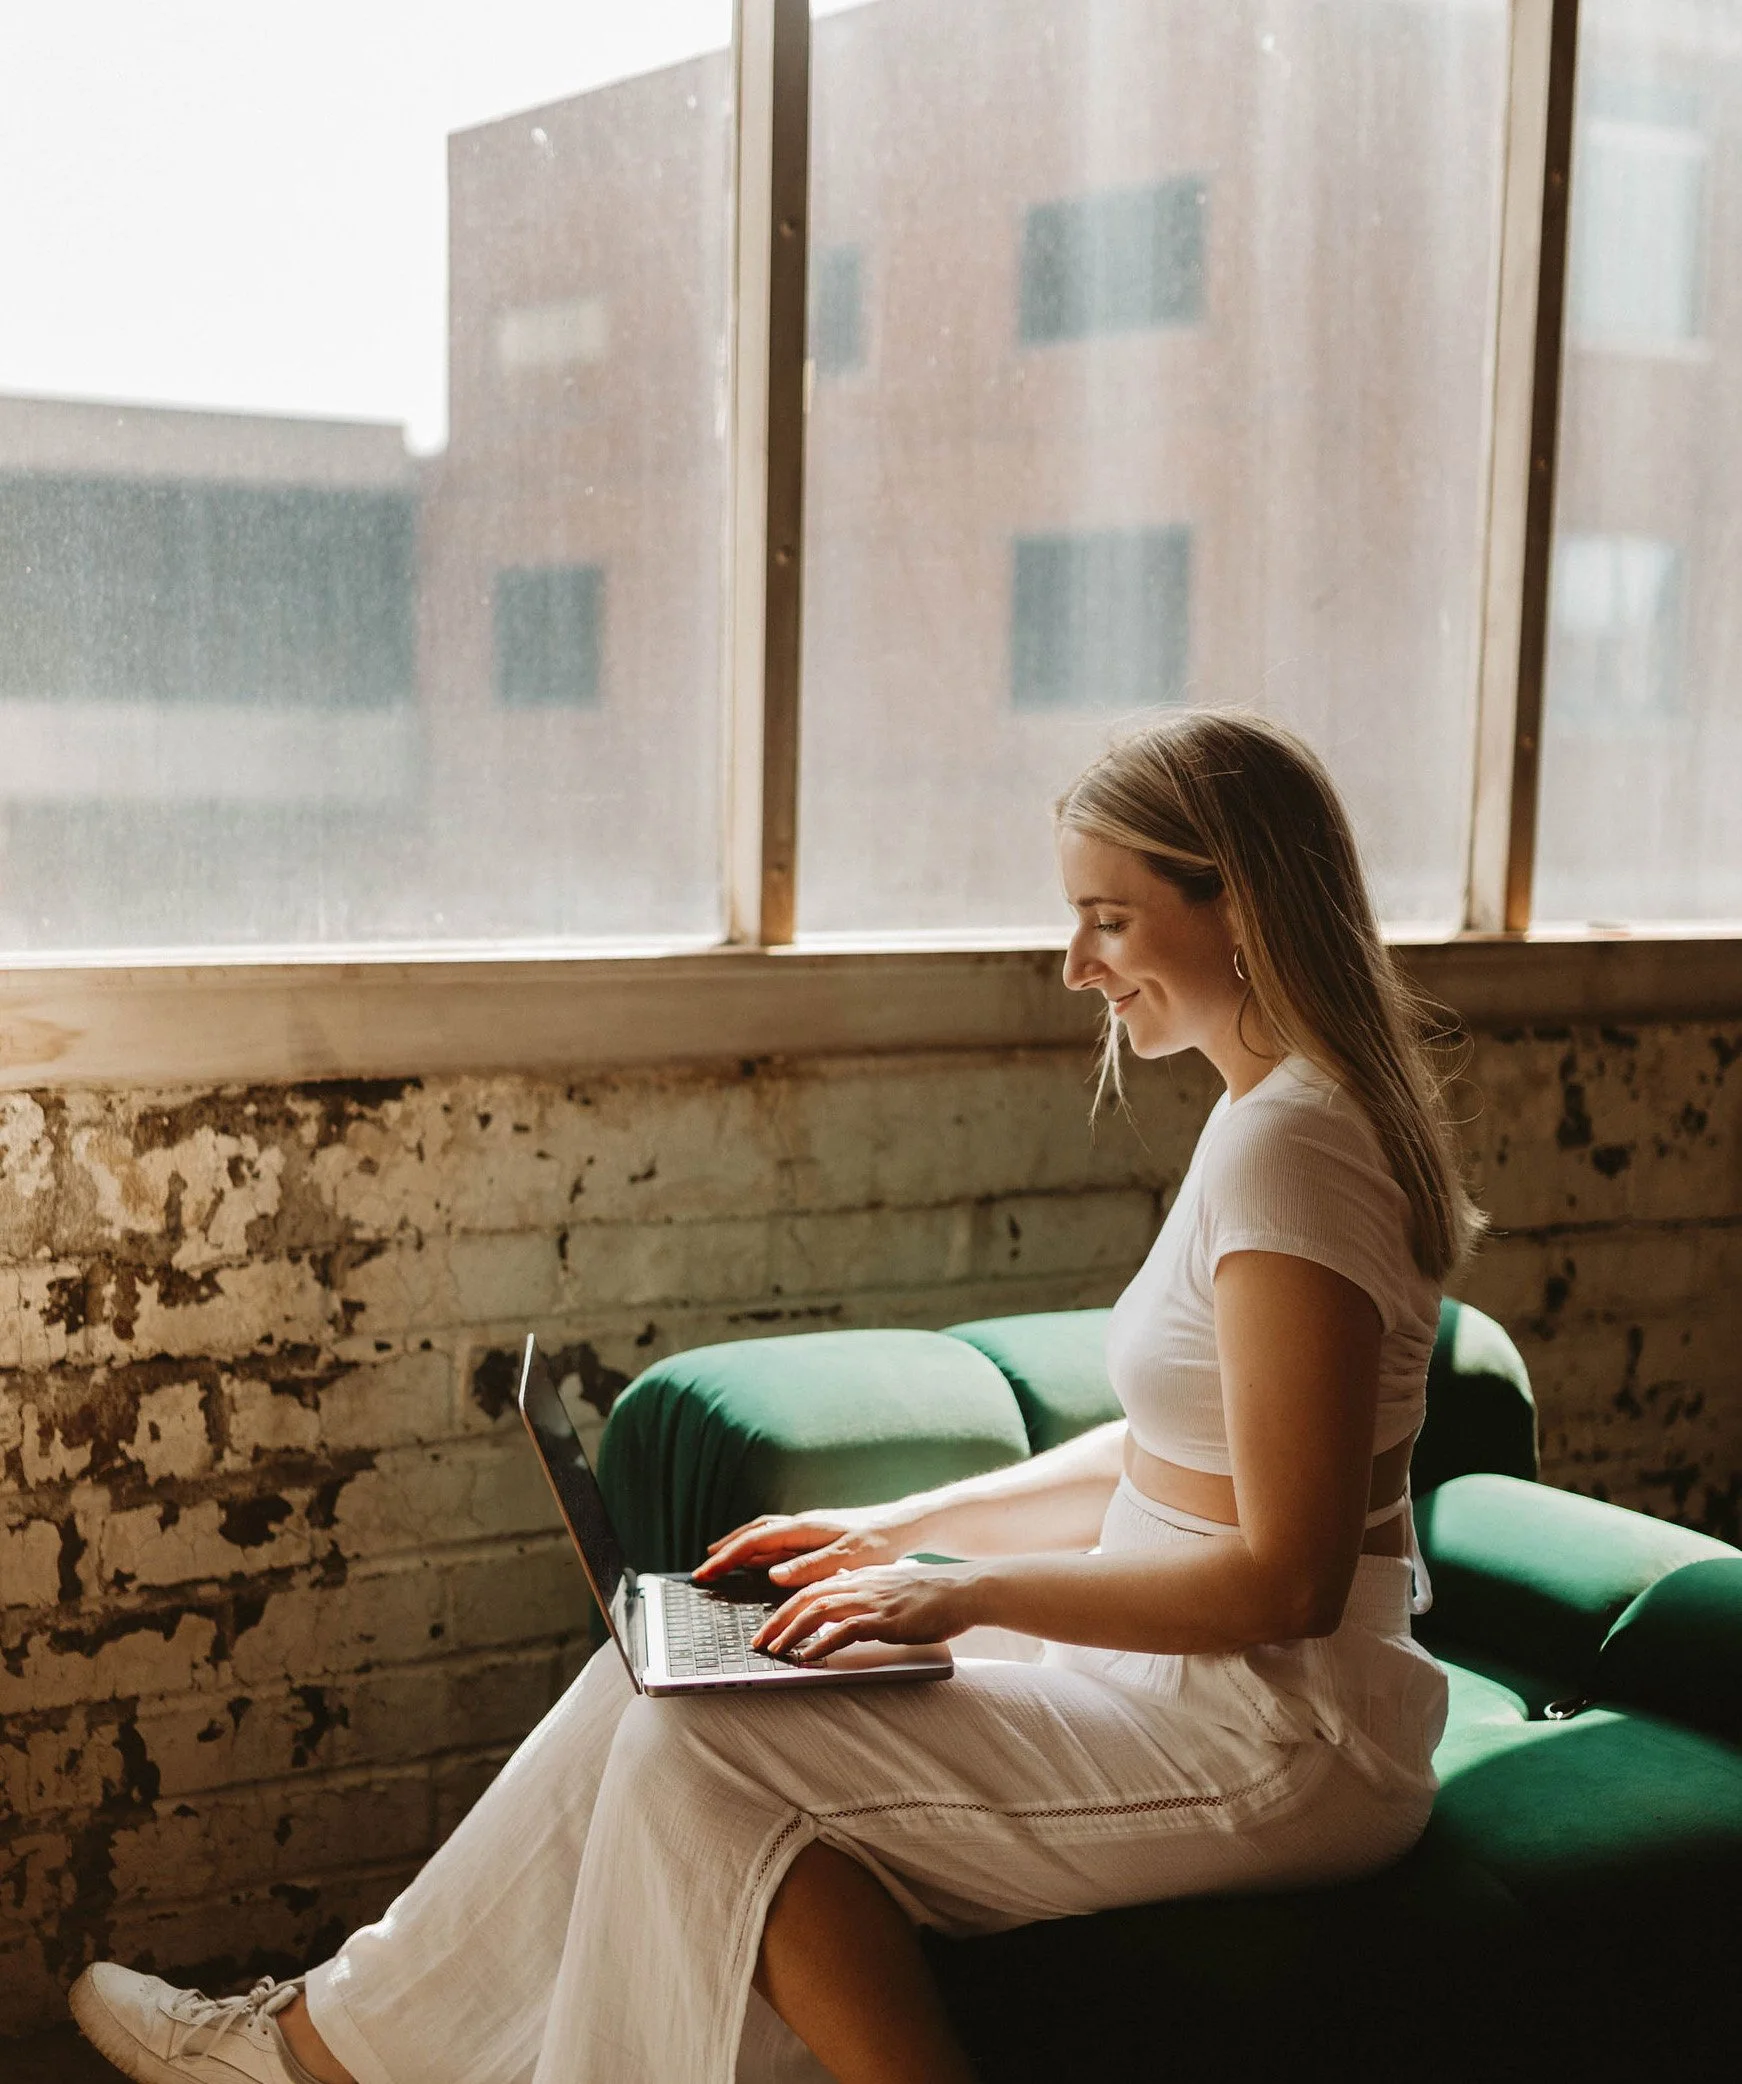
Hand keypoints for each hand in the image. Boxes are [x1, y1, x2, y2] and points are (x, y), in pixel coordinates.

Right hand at [692, 1504, 923, 1587]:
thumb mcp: (847, 1559)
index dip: (727, 1557)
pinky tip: (756, 1561)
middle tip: (702, 1570)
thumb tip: (772, 1574)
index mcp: (804, 1528)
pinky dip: (757, 1549)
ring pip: (763, 1535)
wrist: (903, 1526)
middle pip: (752, 1534)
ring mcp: (807, 1529)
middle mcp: (801, 1525)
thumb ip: (809, 1567)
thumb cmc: (879, 1543)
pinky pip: (776, 1541)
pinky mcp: (815, 1536)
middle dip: (725, 1551)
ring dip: (738, 1546)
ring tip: (718, 1559)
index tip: (705, 1572)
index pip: (754, 1542)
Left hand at [752, 1561, 980, 1659]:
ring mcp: (872, 1600)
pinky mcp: (885, 1619)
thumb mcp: (892, 1584)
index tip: (767, 1627)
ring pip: (818, 1611)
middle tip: (757, 1642)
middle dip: (777, 1620)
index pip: (812, 1588)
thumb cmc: (933, 1594)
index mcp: (860, 1576)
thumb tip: (844, 1587)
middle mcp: (861, 1584)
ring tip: (775, 1651)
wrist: (964, 1591)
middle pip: (806, 1597)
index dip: (785, 1607)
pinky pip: (845, 1630)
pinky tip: (808, 1657)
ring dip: (792, 1632)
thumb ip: (866, 1586)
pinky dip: (822, 1643)